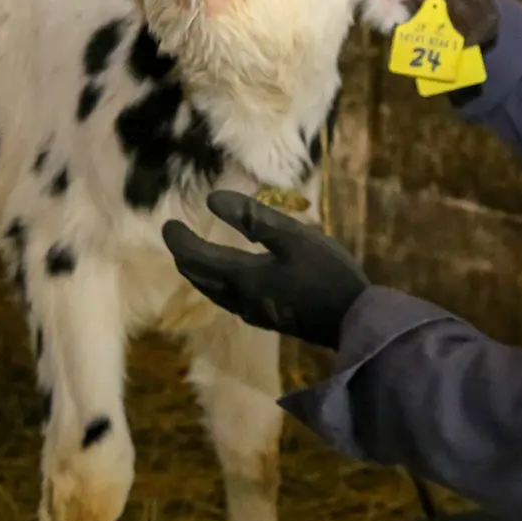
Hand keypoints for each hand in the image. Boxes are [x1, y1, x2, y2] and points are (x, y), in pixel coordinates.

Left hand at [161, 190, 368, 349]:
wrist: (353, 321)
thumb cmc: (326, 273)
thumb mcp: (293, 237)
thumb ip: (254, 218)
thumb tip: (212, 199)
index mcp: (243, 276)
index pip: (198, 257)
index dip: (180, 241)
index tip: (167, 224)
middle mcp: (241, 298)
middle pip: (201, 279)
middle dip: (185, 258)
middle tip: (176, 239)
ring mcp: (255, 312)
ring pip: (214, 293)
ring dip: (199, 274)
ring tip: (194, 260)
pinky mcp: (270, 319)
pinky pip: (230, 300)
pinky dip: (217, 286)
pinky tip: (230, 283)